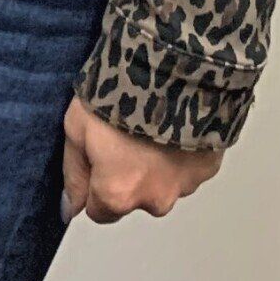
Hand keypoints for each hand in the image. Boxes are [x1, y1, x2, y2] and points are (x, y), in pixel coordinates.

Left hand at [60, 95, 220, 223]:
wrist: (168, 69)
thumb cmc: (117, 95)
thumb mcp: (76, 129)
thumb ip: (74, 175)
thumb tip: (70, 208)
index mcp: (118, 195)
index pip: (99, 211)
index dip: (95, 183)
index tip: (98, 157)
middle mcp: (154, 200)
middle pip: (135, 198)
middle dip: (128, 175)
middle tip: (124, 136)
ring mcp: (186, 186)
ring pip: (163, 184)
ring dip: (157, 165)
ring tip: (149, 126)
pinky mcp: (209, 169)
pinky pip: (189, 168)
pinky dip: (181, 154)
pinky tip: (172, 125)